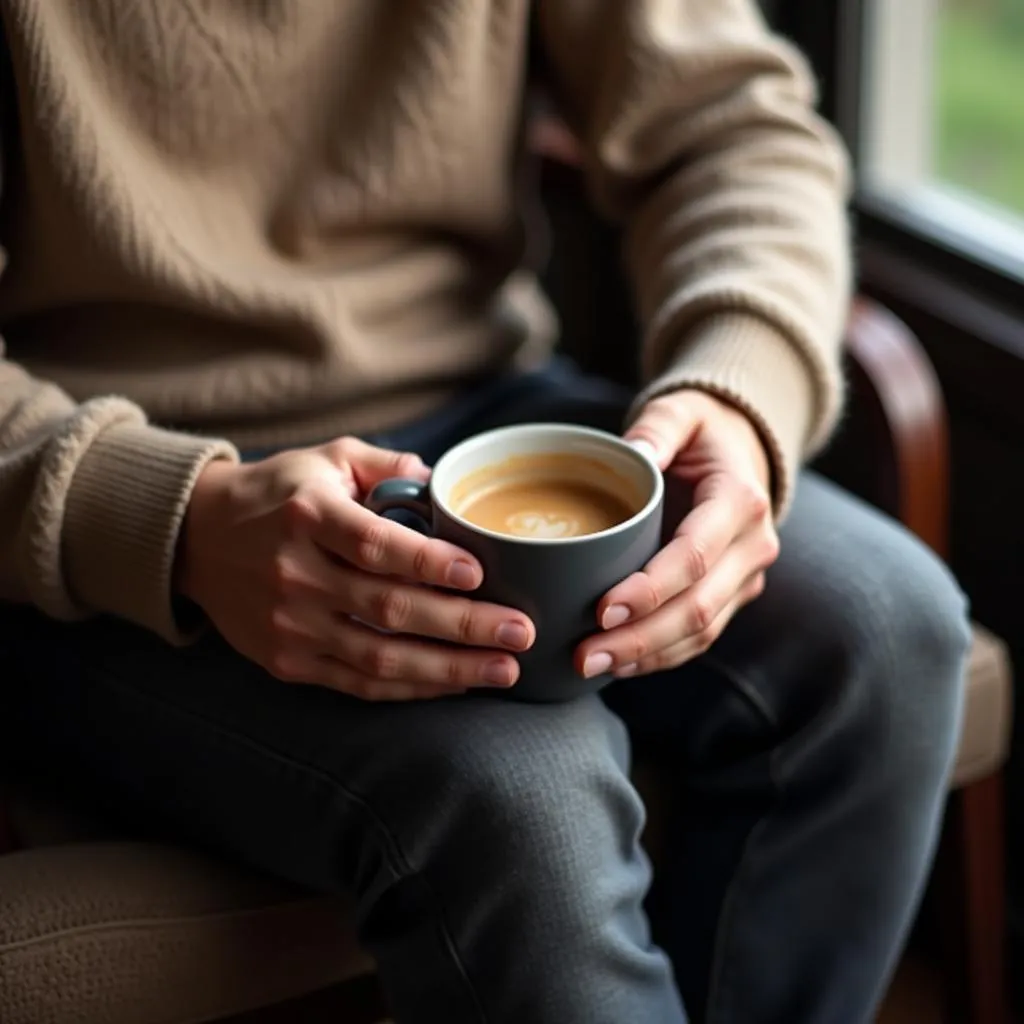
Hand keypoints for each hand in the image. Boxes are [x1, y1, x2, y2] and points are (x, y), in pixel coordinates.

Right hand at [178, 438, 534, 699]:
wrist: (196, 539)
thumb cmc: (277, 493)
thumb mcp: (327, 459)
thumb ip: (386, 465)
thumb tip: (443, 480)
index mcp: (308, 515)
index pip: (376, 545)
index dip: (430, 563)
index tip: (480, 573)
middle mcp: (295, 573)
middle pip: (389, 608)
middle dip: (463, 625)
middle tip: (520, 632)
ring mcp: (289, 624)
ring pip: (379, 656)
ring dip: (448, 669)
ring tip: (503, 670)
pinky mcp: (287, 660)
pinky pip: (357, 682)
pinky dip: (409, 687)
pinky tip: (453, 684)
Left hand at [576, 391, 778, 678]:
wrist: (741, 449)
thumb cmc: (700, 431)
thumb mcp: (680, 412)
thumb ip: (657, 428)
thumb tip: (633, 452)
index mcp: (739, 500)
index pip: (694, 556)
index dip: (650, 590)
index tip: (602, 610)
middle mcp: (752, 546)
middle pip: (698, 608)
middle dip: (639, 638)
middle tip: (583, 654)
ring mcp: (745, 577)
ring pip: (701, 632)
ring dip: (646, 656)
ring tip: (590, 666)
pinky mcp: (732, 596)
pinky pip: (699, 637)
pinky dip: (659, 656)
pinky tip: (617, 665)